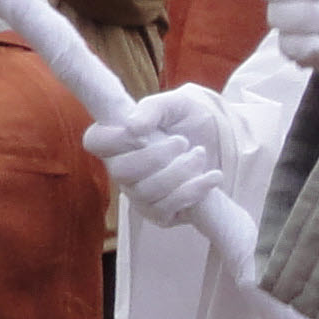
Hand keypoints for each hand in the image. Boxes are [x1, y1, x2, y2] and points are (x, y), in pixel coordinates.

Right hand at [82, 83, 230, 227]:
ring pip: (145, 192)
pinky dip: (192, 191)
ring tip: (200, 154)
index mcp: (119, 138)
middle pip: (121, 171)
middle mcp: (123, 169)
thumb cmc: (191, 120)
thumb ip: (152, 109)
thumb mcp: (176, 104)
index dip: (114, 139)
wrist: (222, 142)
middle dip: (155, 157)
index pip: (95, 141)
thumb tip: (132, 126)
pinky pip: (166, 209)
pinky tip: (211, 176)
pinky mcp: (159, 214)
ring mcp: (139, 194)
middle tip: (183, 141)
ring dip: (178, 172)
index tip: (143, 134)